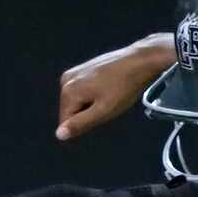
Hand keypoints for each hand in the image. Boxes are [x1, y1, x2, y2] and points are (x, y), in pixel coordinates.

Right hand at [55, 35, 172, 142]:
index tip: (102, 114)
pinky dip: (95, 95)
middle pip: (72, 111)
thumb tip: (59, 135)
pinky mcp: (82, 69)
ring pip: (79, 102)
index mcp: (68, 91)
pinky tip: (109, 89)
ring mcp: (74, 72)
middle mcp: (66, 79)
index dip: (86, 124)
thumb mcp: (103, 111)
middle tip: (108, 105)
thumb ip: (80, 124)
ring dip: (93, 105)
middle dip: (89, 114)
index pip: (66, 122)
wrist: (138, 61)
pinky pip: (84, 92)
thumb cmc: (124, 88)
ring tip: (110, 96)